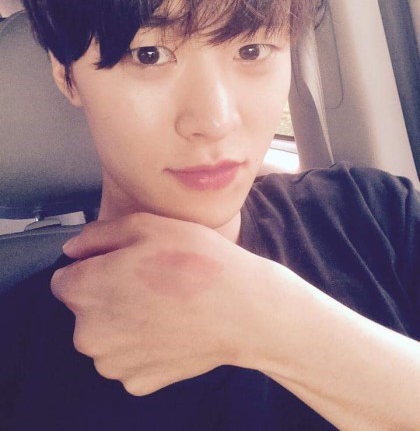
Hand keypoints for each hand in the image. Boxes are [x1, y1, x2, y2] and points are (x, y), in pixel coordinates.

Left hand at [50, 214, 262, 395]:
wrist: (242, 310)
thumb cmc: (195, 261)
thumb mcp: (145, 226)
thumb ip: (97, 234)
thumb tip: (71, 248)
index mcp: (84, 291)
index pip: (64, 279)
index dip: (93, 267)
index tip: (122, 265)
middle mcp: (88, 334)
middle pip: (85, 309)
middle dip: (107, 295)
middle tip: (148, 282)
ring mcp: (113, 364)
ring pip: (107, 336)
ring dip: (123, 322)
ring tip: (163, 306)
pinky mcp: (137, 383)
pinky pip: (128, 358)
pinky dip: (142, 346)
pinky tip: (170, 329)